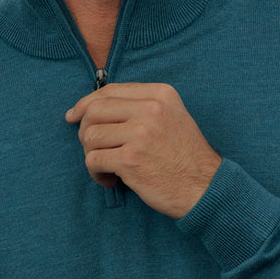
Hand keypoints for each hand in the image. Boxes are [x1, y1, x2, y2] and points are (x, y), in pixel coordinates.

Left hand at [65, 82, 220, 218]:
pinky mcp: (131, 160)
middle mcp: (150, 109)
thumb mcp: (172, 116)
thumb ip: (141, 105)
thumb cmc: (185, 156)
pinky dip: (96, 173)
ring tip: (106, 166)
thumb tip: (91, 106)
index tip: (74, 116)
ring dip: (91, 154)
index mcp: (160, 94)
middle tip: (93, 148)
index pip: (109, 90)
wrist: (206, 187)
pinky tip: (111, 180)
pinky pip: (93, 160)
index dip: (86, 103)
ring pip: (90, 136)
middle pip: (94, 110)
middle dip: (85, 130)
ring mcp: (140, 134)